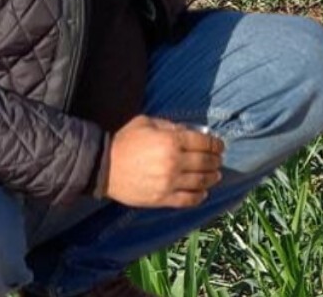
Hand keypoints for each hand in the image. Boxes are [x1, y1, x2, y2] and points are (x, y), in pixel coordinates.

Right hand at [104, 116, 224, 207]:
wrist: (102, 167)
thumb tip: (191, 132)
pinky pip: (187, 200)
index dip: (216, 144)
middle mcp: (173, 162)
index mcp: (171, 141)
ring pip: (200, 182)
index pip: (204, 143)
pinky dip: (199, 197)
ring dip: (212, 178)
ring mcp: (168, 182)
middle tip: (218, 161)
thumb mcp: (148, 123)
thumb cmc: (125, 142)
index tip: (220, 146)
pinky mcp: (161, 199)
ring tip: (215, 176)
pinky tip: (203, 193)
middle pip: (206, 162)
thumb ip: (171, 127)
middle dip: (216, 161)